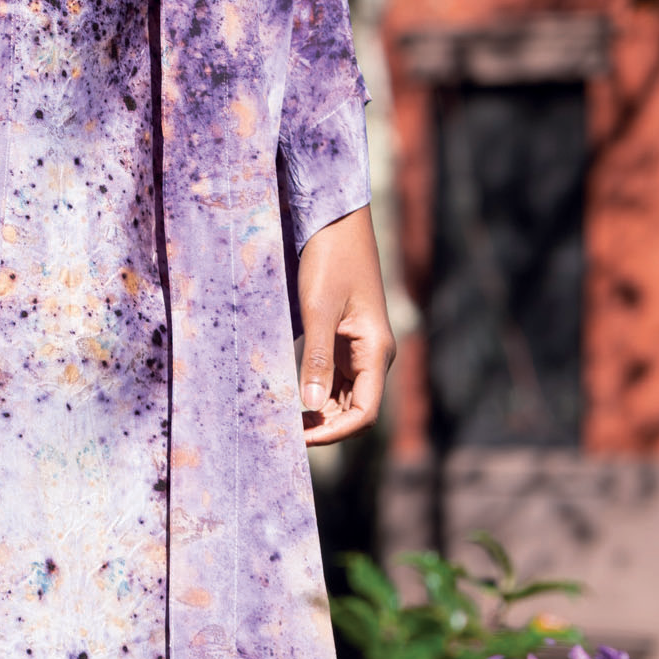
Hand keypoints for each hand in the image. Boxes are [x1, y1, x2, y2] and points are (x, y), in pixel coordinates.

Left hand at [296, 202, 394, 446]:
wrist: (335, 220)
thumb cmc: (330, 259)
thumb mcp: (319, 308)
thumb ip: (316, 358)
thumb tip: (311, 407)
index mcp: (376, 351)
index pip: (364, 413)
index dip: (335, 432)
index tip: (300, 438)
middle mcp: (373, 354)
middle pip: (354, 410)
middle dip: (324, 425)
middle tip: (284, 431)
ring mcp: (360, 347)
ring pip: (344, 395)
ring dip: (318, 411)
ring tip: (283, 416)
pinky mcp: (345, 337)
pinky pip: (334, 376)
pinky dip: (315, 389)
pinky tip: (289, 392)